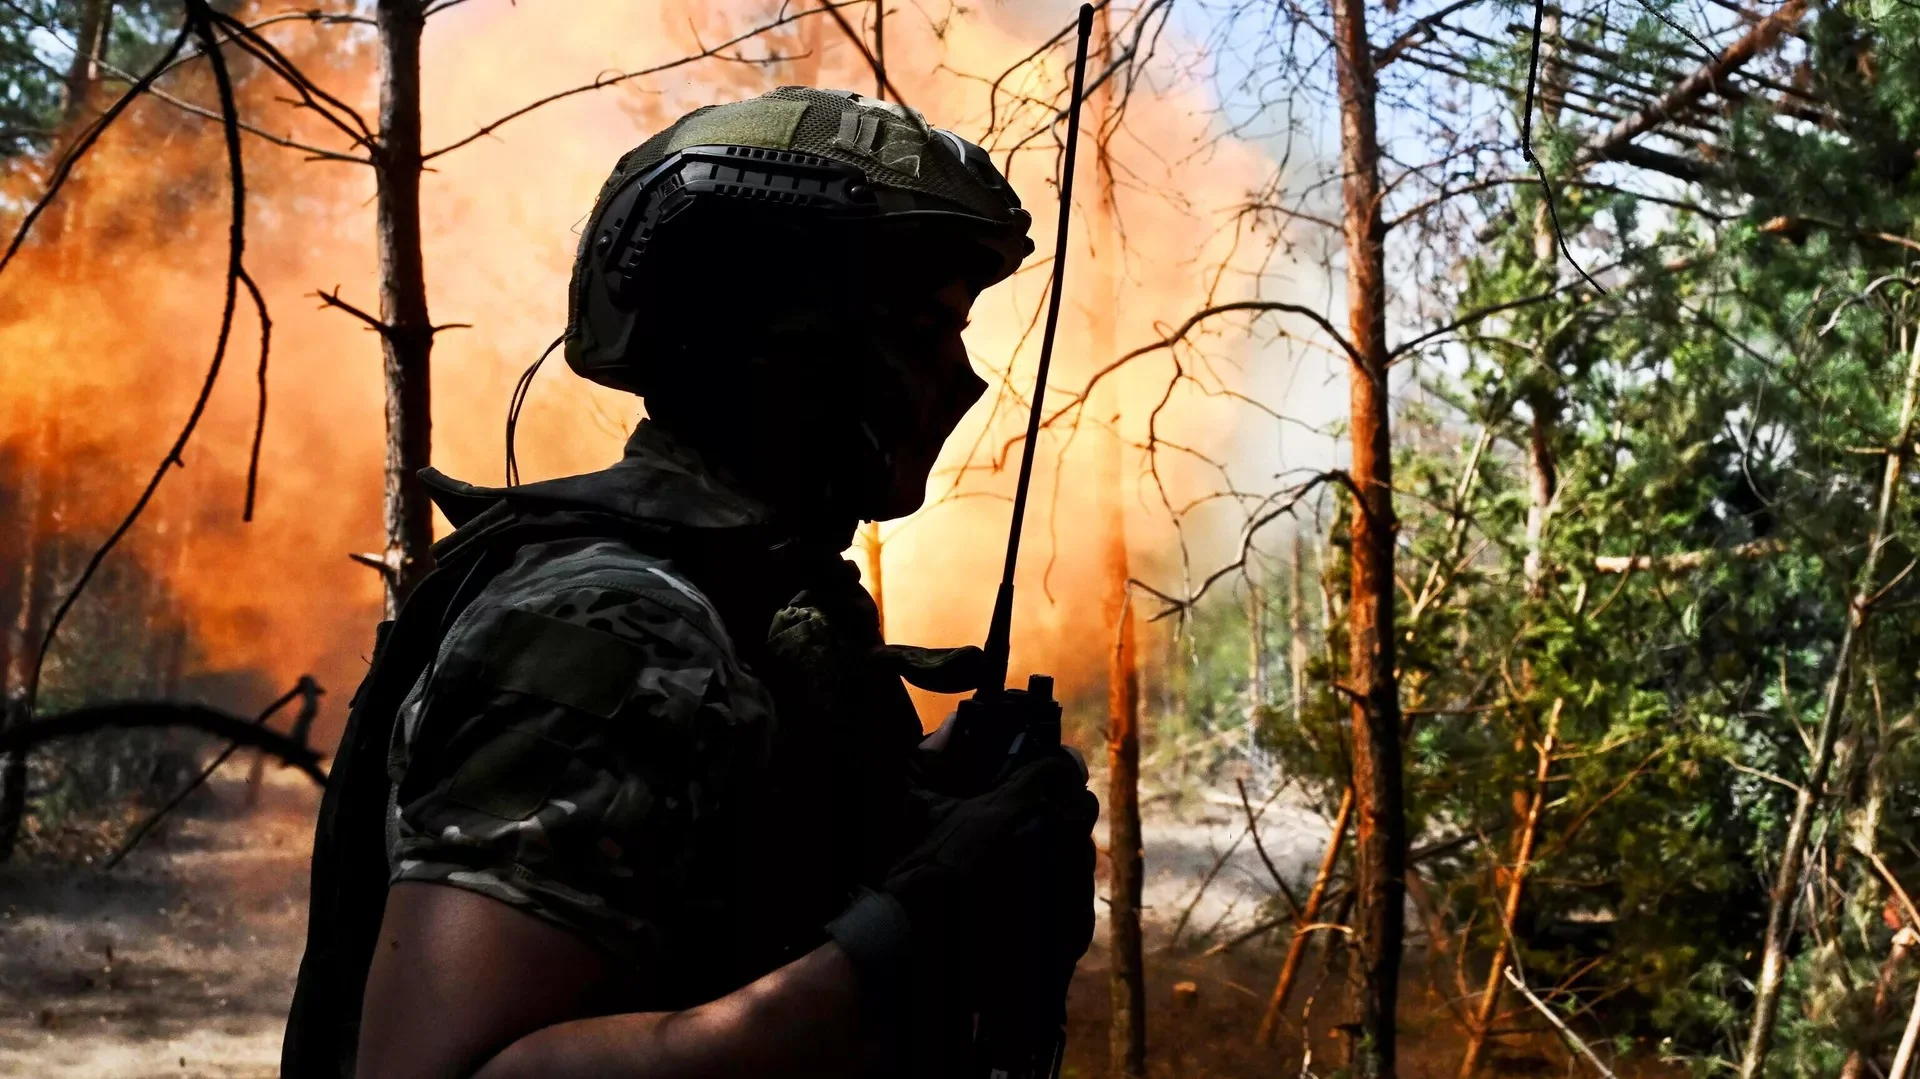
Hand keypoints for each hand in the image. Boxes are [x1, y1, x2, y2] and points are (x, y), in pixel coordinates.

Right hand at [828, 750, 1097, 1008]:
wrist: (927, 952)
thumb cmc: (922, 880)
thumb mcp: (923, 813)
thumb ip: (932, 761)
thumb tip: (945, 731)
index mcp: (1023, 804)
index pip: (1061, 767)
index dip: (1052, 770)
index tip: (1042, 776)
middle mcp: (1057, 836)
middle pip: (1081, 804)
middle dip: (1062, 807)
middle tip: (1032, 821)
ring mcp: (1072, 881)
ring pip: (1081, 850)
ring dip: (1059, 852)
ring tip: (1022, 871)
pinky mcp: (1078, 921)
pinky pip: (1078, 893)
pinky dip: (1058, 894)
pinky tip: (1027, 906)